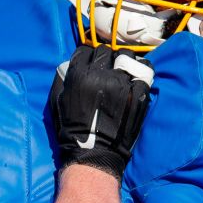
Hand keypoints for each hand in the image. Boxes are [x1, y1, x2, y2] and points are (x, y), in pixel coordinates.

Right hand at [49, 45, 151, 176]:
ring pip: (128, 57)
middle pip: (107, 51)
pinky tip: (135, 81)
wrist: (94, 152)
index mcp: (79, 75)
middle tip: (106, 70)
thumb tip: (71, 63)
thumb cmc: (72, 129)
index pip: (86, 49)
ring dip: (124, 62)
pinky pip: (144, 73)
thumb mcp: (58, 100)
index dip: (88, 57)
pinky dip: (140, 75)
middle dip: (106, 59)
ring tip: (123, 73)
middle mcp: (101, 74)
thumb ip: (64, 78)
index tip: (90, 65)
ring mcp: (122, 83)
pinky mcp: (138, 94)